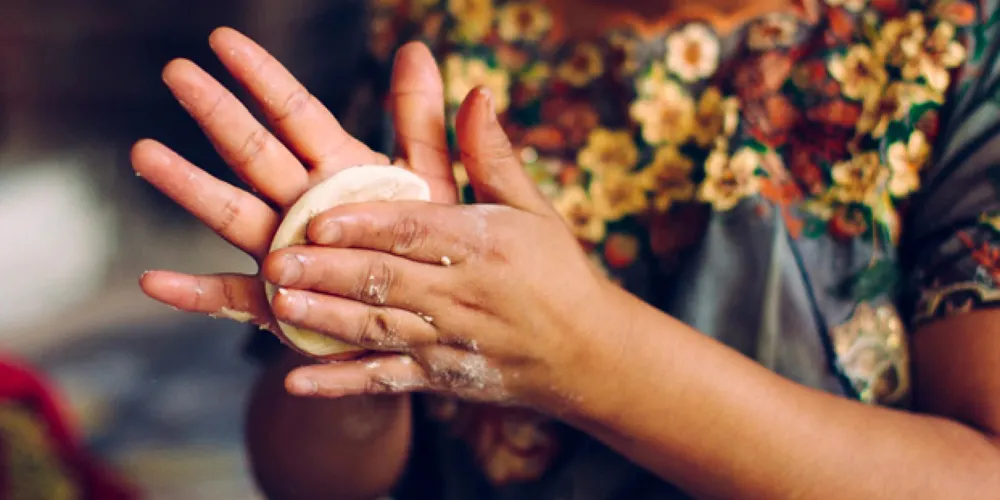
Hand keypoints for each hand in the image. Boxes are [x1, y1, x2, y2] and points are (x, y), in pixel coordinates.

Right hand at [135, 28, 453, 329]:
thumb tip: (416, 48)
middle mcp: (302, 204)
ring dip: (190, 187)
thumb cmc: (425, 247)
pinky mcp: (277, 304)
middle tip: (176, 72)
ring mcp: (284, 252)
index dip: (262, 77)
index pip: (295, 114)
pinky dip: (193, 294)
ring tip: (147, 154)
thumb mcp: (431, 179)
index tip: (222, 38)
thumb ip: (419, 119)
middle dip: (218, 114)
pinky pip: (230, 299)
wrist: (420, 321)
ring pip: (233, 214)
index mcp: (339, 170)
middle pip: (255, 153)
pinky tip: (155, 282)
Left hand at [263, 89, 634, 412]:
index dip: (365, 226)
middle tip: (275, 261)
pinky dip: (342, 385)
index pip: (416, 232)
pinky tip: (295, 382)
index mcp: (484, 247)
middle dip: (329, 271)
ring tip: (278, 305)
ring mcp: (449, 342)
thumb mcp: (532, 208)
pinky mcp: (440, 378)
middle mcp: (463, 296)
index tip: (318, 218)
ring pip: (379, 330)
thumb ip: (491, 155)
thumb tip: (475, 92)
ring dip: (326, 320)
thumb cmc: (556, 271)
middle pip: (387, 281)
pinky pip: (386, 382)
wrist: (587, 354)